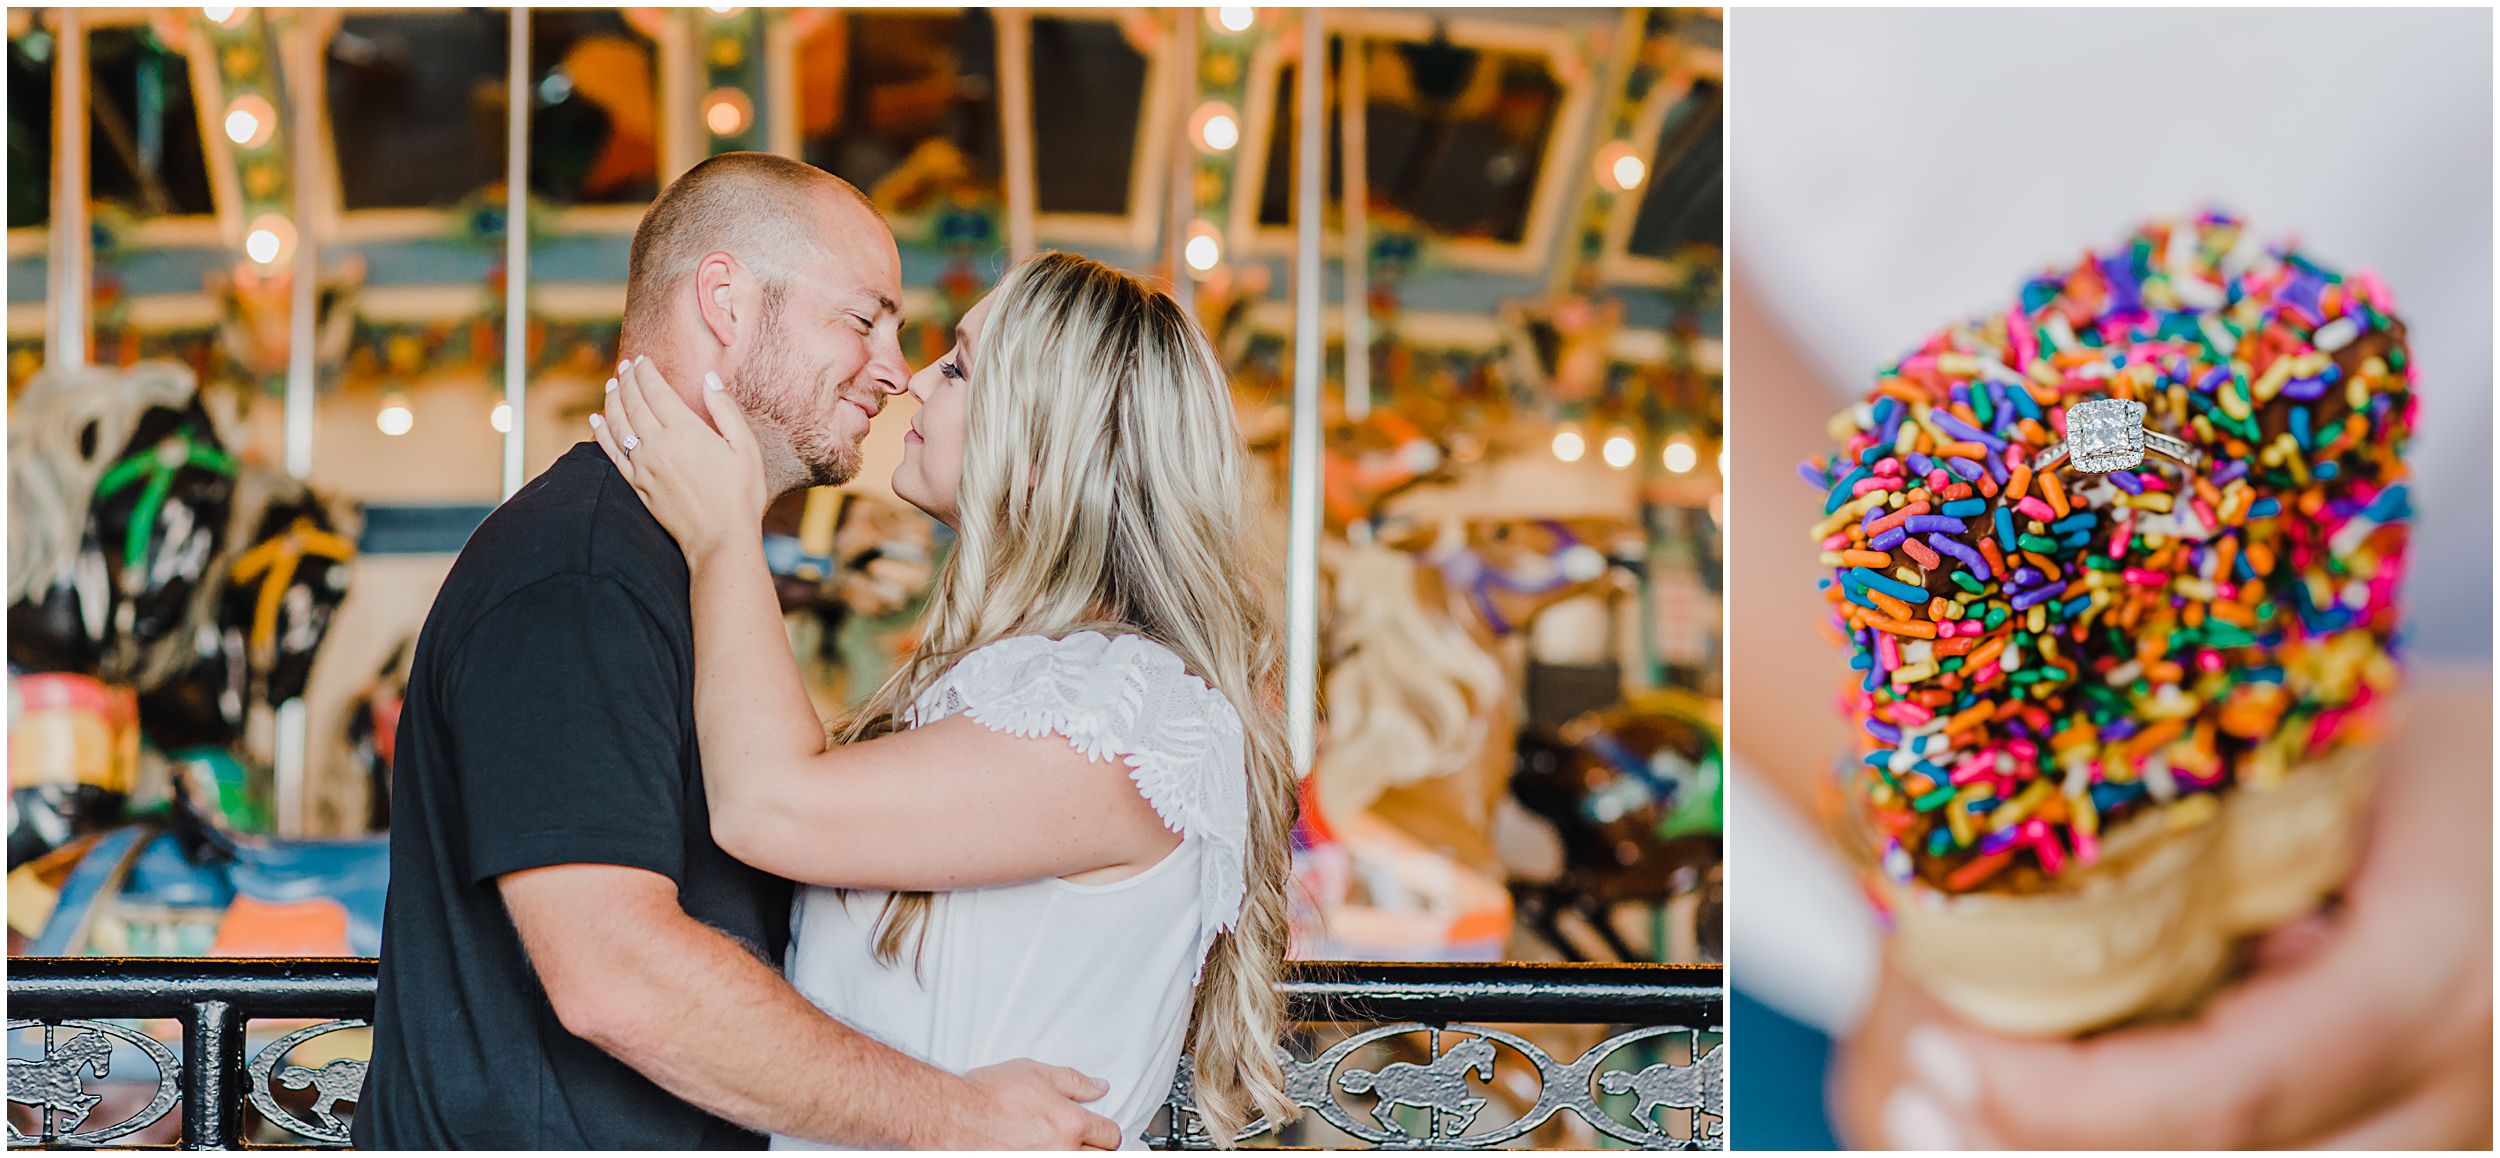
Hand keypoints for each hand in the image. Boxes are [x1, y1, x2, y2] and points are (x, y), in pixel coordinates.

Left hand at [590, 356, 769, 560]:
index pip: (656, 390)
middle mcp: (658, 444)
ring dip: (611, 400)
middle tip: (625, 365)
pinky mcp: (636, 484)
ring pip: (617, 423)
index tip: (642, 359)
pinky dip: (600, 433)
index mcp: (685, 430)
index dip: (646, 372)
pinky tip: (595, 420)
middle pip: (633, 402)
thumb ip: (725, 410)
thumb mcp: (745, 448)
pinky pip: (611, 452)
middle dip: (627, 380)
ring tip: (611, 385)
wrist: (720, 540)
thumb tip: (709, 379)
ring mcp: (643, 465)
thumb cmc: (740, 494)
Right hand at [948, 1059, 1123, 1149]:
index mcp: (1070, 1124)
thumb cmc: (989, 1094)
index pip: (1109, 1135)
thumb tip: (1098, 1087)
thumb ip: (1074, 1082)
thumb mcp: (1036, 1073)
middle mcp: (1061, 1152)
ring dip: (1072, 1153)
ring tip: (1057, 1144)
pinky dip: (1050, 1157)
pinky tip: (1038, 1149)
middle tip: (1080, 1139)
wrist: (955, 1116)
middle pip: (1099, 1157)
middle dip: (1094, 1147)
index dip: (1107, 1130)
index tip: (1100, 1129)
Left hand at [1833, 671, 2492, 1148]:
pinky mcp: (2415, 1138)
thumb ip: (2214, 835)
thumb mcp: (2352, 762)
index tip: (1936, 1051)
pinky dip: (2139, 1150)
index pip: (2222, 1092)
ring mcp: (2448, 1135)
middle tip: (1912, 1103)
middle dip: (2039, 1150)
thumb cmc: (2465, 767)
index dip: (2060, 1099)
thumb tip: (2002, 879)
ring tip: (1940, 1122)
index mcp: (2430, 982)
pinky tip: (2022, 1129)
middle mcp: (2455, 1095)